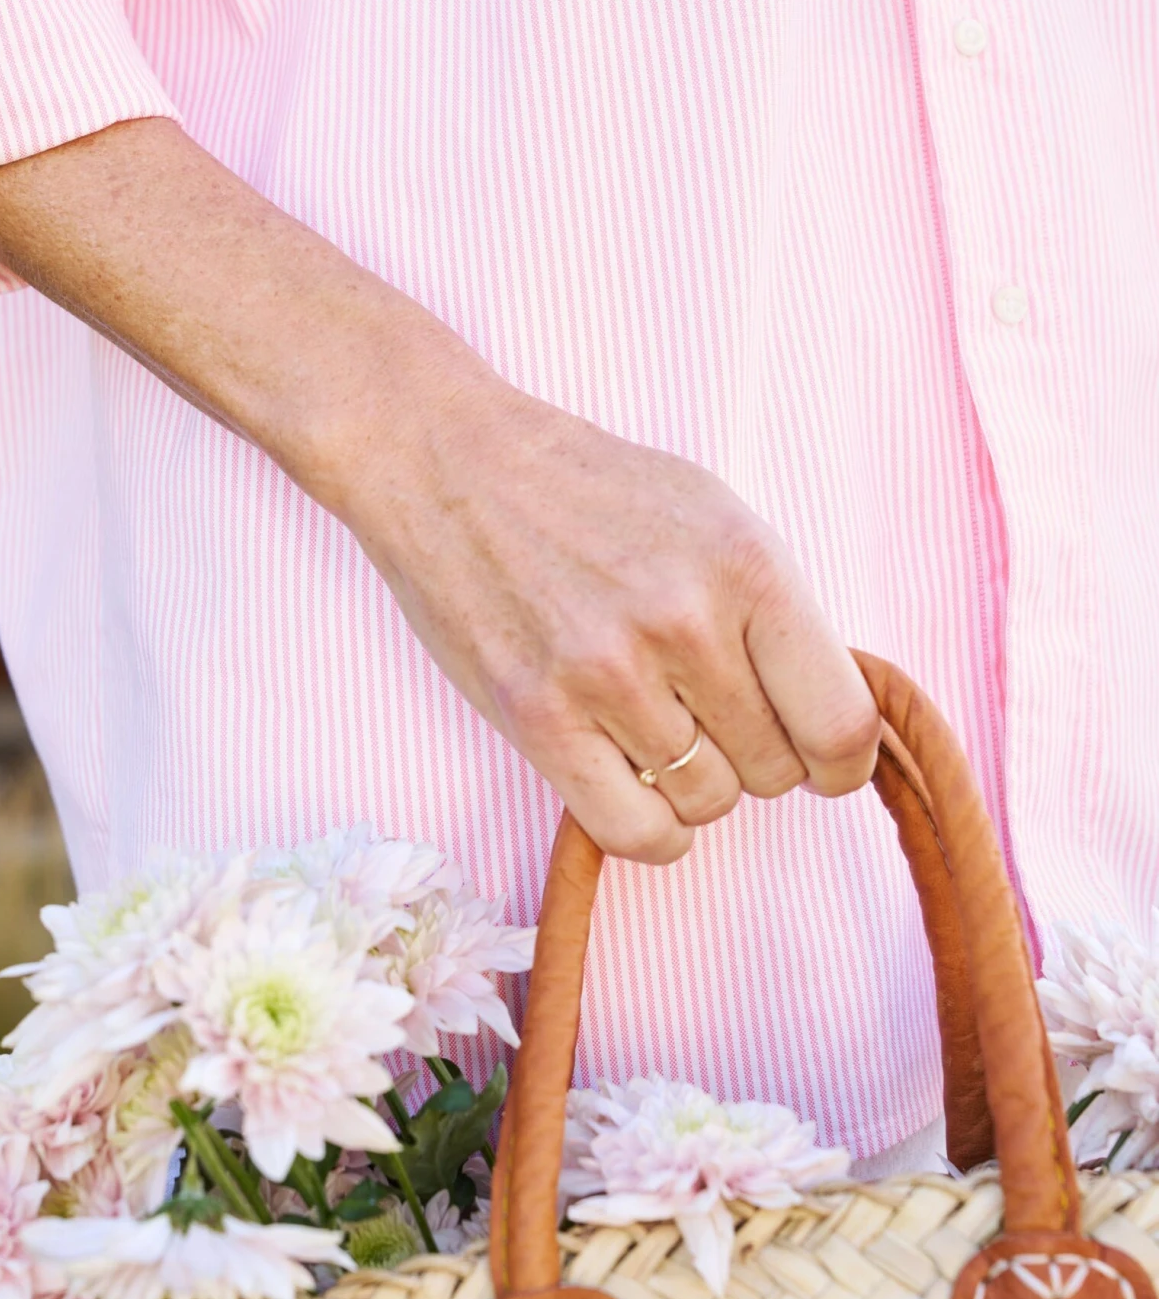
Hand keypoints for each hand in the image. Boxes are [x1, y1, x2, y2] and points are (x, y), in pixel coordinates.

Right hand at [343, 369, 880, 863]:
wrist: (453, 465)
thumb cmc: (589, 490)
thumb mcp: (713, 514)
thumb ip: (776, 612)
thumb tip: (832, 723)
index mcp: (746, 564)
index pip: (840, 723)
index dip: (844, 764)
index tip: (828, 766)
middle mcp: (682, 622)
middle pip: (774, 770)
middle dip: (756, 755)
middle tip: (709, 711)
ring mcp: (606, 674)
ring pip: (706, 802)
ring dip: (693, 782)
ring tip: (655, 722)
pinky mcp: (537, 717)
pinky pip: (636, 832)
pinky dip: (651, 827)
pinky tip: (635, 781)